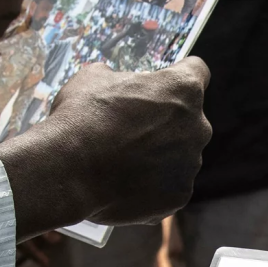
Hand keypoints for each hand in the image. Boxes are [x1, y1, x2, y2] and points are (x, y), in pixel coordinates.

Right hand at [0, 58, 210, 231]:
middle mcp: (197, 126)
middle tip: (132, 129)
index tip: (165, 83)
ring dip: (159, 155)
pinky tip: (126, 183)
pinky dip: (153, 185)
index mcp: (183, 89)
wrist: (69, 170)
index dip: (177, 75)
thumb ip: (118, 78)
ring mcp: (191, 165)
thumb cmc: (82, 117)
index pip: (196, 71)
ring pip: (180, 155)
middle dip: (165, 122)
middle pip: (188, 119)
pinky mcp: (180, 195)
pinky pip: (170, 186)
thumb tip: (114, 82)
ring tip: (124, 160)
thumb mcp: (93, 78)